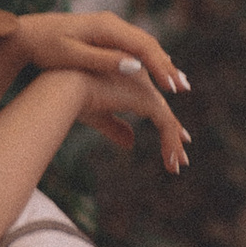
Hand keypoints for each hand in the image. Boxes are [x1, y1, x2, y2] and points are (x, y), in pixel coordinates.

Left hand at [8, 9, 184, 104]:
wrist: (26, 33)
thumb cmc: (45, 47)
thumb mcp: (73, 56)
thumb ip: (104, 61)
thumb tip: (136, 67)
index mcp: (106, 27)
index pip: (143, 47)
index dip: (160, 68)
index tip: (172, 88)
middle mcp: (112, 23)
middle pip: (148, 44)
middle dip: (167, 66)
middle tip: (183, 88)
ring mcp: (109, 27)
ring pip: (143, 45)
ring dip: (161, 63)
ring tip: (177, 83)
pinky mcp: (105, 34)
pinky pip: (134, 46)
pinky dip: (148, 59)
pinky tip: (156, 72)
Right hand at [63, 60, 188, 173]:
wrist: (65, 85)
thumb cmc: (71, 97)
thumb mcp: (97, 116)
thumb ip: (115, 128)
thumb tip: (131, 143)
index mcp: (128, 80)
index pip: (150, 104)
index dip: (163, 122)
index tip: (176, 138)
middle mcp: (141, 81)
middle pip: (162, 111)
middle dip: (173, 134)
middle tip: (180, 157)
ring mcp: (145, 90)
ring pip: (166, 119)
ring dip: (173, 144)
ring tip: (176, 166)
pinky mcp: (147, 100)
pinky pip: (166, 124)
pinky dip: (170, 143)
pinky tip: (170, 162)